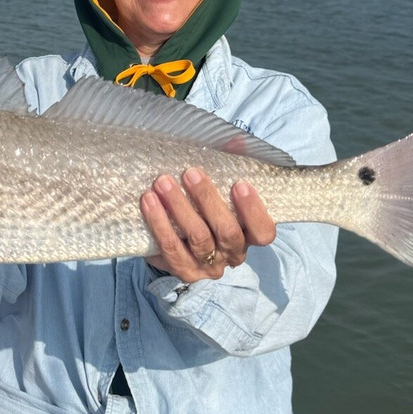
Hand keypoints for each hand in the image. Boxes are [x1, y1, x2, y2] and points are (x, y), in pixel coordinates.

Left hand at [141, 168, 275, 282]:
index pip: (263, 232)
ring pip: (198, 240)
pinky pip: (171, 249)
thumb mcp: (221, 190)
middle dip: (208, 200)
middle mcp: (232, 255)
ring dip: (180, 208)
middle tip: (190, 172)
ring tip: (163, 182)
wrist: (177, 241)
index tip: (240, 183)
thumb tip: (235, 141)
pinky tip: (149, 201)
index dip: (254, 211)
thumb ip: (232, 166)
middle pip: (227, 232)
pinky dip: (159, 223)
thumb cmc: (205, 209)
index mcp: (249, 236)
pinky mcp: (182, 271)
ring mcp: (208, 266)